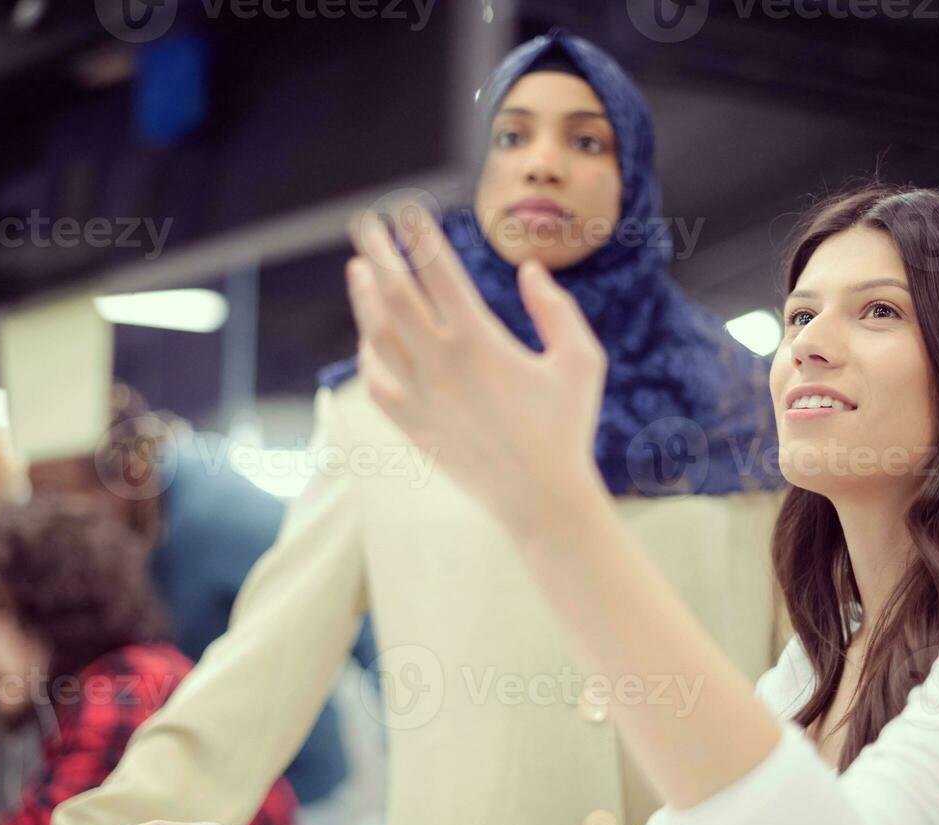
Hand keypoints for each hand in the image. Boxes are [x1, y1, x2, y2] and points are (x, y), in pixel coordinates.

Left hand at [346, 203, 608, 533]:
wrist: (542, 501)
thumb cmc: (568, 428)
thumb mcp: (580, 361)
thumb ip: (556, 309)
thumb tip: (529, 271)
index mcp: (481, 342)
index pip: (438, 272)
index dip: (419, 236)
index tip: (405, 210)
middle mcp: (441, 365)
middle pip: (396, 293)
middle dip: (378, 252)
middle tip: (363, 222)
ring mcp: (422, 397)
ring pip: (378, 335)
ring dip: (365, 296)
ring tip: (358, 267)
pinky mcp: (414, 426)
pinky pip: (378, 381)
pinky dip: (368, 353)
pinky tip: (369, 335)